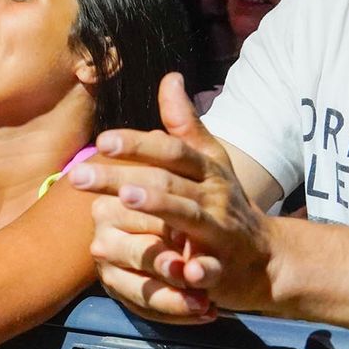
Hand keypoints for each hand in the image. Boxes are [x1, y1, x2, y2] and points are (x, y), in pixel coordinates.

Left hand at [71, 74, 273, 320]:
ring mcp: (222, 232)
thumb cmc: (225, 205)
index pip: (170, 150)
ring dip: (160, 206)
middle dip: (122, 177)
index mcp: (206, 170)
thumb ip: (185, 125)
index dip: (138, 144)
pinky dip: (201, 270)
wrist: (269, 259)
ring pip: (189, 217)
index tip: (101, 140)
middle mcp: (214, 197)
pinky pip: (212, 269)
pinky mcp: (225, 269)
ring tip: (126, 198)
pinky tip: (184, 270)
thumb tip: (170, 77)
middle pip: (166, 180)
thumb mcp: (210, 163)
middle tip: (80, 175)